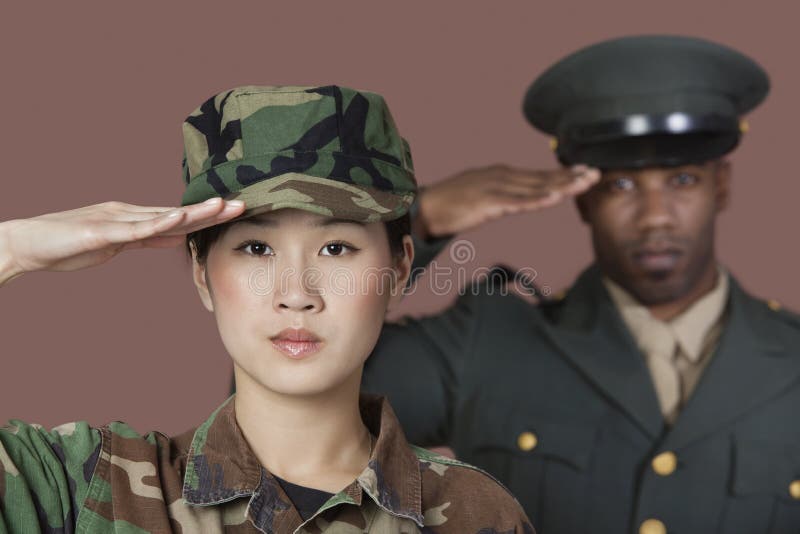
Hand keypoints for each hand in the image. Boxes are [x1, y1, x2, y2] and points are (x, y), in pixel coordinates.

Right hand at [0, 198, 244, 282]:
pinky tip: (180, 219)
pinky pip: (135, 229)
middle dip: (212, 210)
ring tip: (222, 205)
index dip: (208, 215)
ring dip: (195, 212)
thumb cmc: (71, 245)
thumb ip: (147, 239)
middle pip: (178, 213)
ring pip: (163, 216)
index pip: (179, 218)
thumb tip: (177, 238)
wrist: (29, 245)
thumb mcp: (118, 244)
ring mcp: (117, 220)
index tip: (235, 212)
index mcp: (135, 218)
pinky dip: (159, 224)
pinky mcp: (102, 231)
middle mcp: (130, 213)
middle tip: (243, 204)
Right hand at [416, 164, 599, 237]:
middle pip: (542, 178)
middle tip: (596, 174)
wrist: (424, 208)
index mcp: (501, 175)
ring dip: (561, 186)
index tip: (585, 172)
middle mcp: (502, 176)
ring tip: (584, 184)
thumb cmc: (451, 206)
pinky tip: (554, 199)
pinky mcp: (487, 202)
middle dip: (570, 177)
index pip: (538, 175)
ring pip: (535, 187)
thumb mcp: (483, 197)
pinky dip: (536, 200)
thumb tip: (521, 200)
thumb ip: (504, 197)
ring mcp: (495, 188)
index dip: (563, 174)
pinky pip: (517, 202)